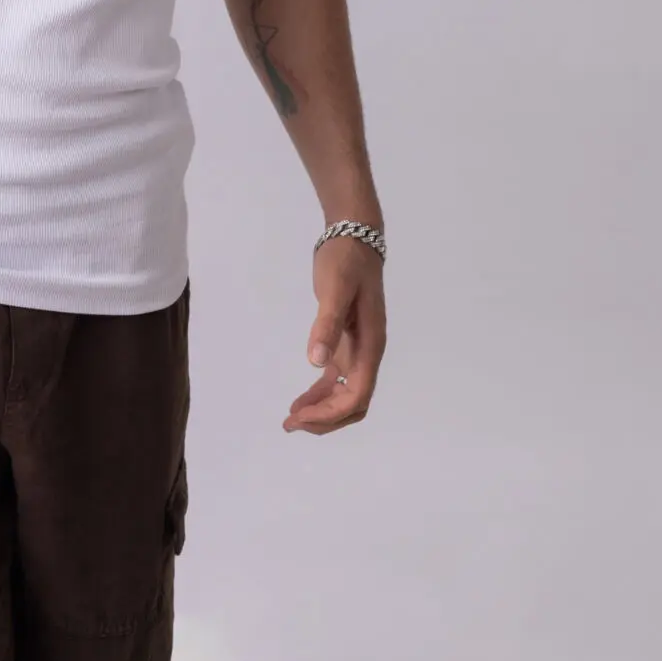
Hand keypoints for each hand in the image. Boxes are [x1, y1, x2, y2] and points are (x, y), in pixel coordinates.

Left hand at [283, 228, 385, 434]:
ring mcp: (359, 348)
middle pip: (353, 403)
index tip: (300, 417)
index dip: (330, 413)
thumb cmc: (345, 261)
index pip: (356, 395)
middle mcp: (368, 353)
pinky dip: (321, 392)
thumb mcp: (334, 290)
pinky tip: (303, 398)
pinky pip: (337, 378)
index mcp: (371, 346)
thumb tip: (316, 363)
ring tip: (292, 417)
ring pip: (346, 394)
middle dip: (325, 419)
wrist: (354, 237)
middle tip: (290, 423)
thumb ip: (326, 325)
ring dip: (322, 410)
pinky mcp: (347, 341)